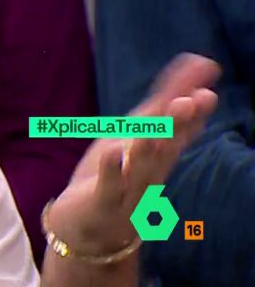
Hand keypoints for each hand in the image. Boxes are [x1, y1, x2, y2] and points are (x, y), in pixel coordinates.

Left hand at [46, 53, 219, 253]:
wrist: (89, 231)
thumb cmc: (116, 175)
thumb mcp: (136, 134)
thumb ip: (161, 105)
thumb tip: (194, 66)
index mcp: (157, 155)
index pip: (178, 130)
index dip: (193, 111)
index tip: (207, 90)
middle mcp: (149, 172)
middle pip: (166, 146)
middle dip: (178, 125)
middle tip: (191, 101)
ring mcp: (128, 189)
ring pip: (142, 167)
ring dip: (149, 145)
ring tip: (154, 124)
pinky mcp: (103, 203)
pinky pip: (110, 187)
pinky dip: (113, 170)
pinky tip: (114, 152)